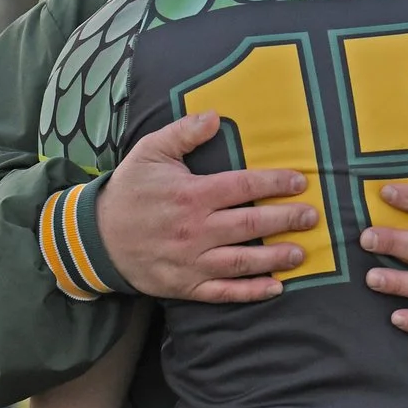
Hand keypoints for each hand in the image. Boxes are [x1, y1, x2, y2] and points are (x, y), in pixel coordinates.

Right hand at [97, 112, 316, 301]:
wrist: (95, 238)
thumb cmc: (129, 191)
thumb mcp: (150, 152)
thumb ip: (183, 133)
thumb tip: (215, 116)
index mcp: (191, 195)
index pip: (242, 186)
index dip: (274, 183)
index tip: (300, 182)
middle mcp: (195, 230)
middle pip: (250, 224)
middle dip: (285, 220)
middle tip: (312, 217)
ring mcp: (191, 261)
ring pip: (242, 261)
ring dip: (275, 258)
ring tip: (302, 253)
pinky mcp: (185, 286)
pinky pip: (223, 292)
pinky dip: (251, 292)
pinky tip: (275, 287)